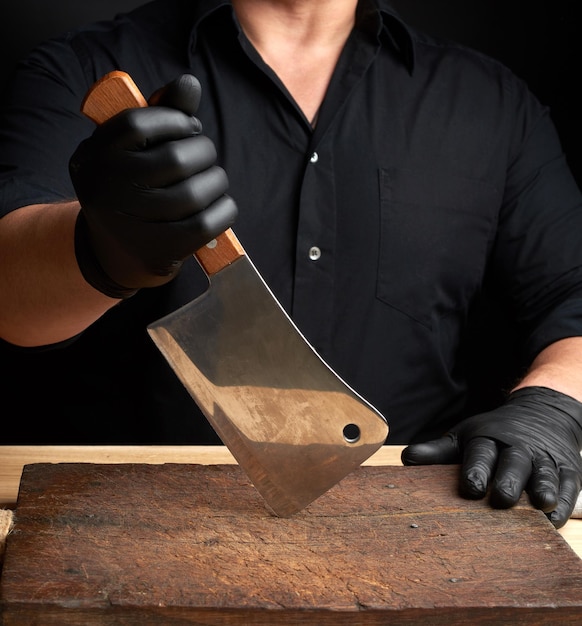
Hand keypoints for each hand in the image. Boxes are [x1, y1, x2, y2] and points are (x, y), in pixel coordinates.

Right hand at [69, 74, 236, 297]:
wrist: (117, 252)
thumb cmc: (133, 188)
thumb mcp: (133, 151)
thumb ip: (161, 115)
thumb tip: (189, 83)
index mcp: (95, 157)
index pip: (139, 124)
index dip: (175, 119)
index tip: (190, 128)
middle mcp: (107, 190)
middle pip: (175, 158)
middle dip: (204, 151)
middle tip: (205, 157)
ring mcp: (132, 224)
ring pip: (195, 192)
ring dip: (217, 181)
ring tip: (213, 180)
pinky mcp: (159, 251)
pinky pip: (207, 223)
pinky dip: (224, 209)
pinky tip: (220, 204)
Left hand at [401, 387, 581, 527]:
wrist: (541, 414)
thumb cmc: (493, 434)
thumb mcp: (465, 437)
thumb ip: (439, 452)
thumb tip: (408, 460)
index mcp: (489, 438)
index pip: (481, 452)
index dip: (476, 469)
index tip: (470, 488)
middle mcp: (518, 447)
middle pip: (514, 462)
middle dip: (509, 480)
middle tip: (502, 499)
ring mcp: (545, 459)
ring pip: (545, 473)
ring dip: (544, 488)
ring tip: (542, 505)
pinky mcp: (568, 470)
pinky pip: (569, 485)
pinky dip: (565, 501)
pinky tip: (557, 515)